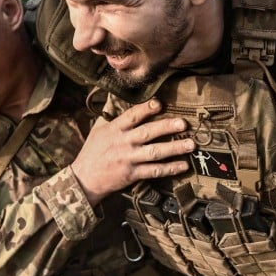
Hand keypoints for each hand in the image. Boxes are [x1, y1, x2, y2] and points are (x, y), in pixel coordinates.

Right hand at [70, 99, 196, 205]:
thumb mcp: (98, 129)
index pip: (132, 116)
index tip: (160, 103)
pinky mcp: (132, 174)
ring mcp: (128, 159)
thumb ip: (110, 114)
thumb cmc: (92, 152)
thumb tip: (115, 96)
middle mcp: (123, 143)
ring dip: (174, 148)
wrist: (84, 179)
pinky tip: (183, 166)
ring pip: (155, 152)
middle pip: (148, 133)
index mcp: (115, 129)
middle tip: (184, 123)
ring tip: (191, 145)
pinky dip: (169, 169)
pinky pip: (154, 171)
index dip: (146, 109)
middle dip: (167, 127)